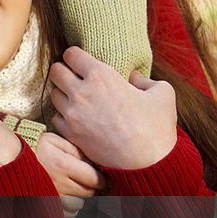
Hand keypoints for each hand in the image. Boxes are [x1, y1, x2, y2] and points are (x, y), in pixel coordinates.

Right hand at [35, 131, 106, 217]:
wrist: (9, 158)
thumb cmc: (32, 146)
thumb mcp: (55, 140)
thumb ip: (75, 150)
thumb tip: (91, 161)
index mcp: (64, 166)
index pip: (94, 179)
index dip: (103, 180)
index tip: (104, 178)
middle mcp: (59, 184)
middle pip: (89, 194)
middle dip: (93, 188)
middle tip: (90, 182)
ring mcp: (51, 196)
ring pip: (78, 206)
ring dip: (81, 199)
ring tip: (77, 190)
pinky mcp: (44, 204)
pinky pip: (65, 213)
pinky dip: (69, 208)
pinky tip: (66, 198)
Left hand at [49, 47, 176, 169]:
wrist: (147, 164)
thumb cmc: (156, 127)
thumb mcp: (162, 93)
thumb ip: (144, 79)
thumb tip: (133, 77)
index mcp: (101, 76)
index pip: (71, 54)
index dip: (76, 56)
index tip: (81, 62)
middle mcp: (82, 92)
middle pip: (56, 70)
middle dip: (64, 71)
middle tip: (74, 77)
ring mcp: (72, 114)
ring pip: (53, 94)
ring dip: (63, 94)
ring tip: (76, 99)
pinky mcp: (70, 133)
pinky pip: (56, 117)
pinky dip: (63, 116)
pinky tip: (76, 118)